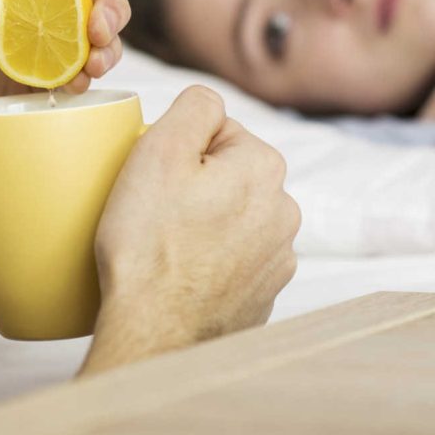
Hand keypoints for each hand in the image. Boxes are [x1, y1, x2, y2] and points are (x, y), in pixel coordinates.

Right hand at [81, 86, 300, 373]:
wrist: (154, 332)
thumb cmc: (150, 243)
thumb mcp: (161, 150)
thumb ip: (195, 106)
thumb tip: (209, 101)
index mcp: (264, 167)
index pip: (218, 132)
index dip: (180, 150)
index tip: (159, 178)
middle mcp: (284, 211)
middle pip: (228, 175)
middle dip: (196, 185)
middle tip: (157, 211)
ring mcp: (278, 258)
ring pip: (233, 217)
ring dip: (206, 223)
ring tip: (167, 246)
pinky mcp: (264, 296)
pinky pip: (234, 260)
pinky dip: (212, 261)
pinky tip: (182, 274)